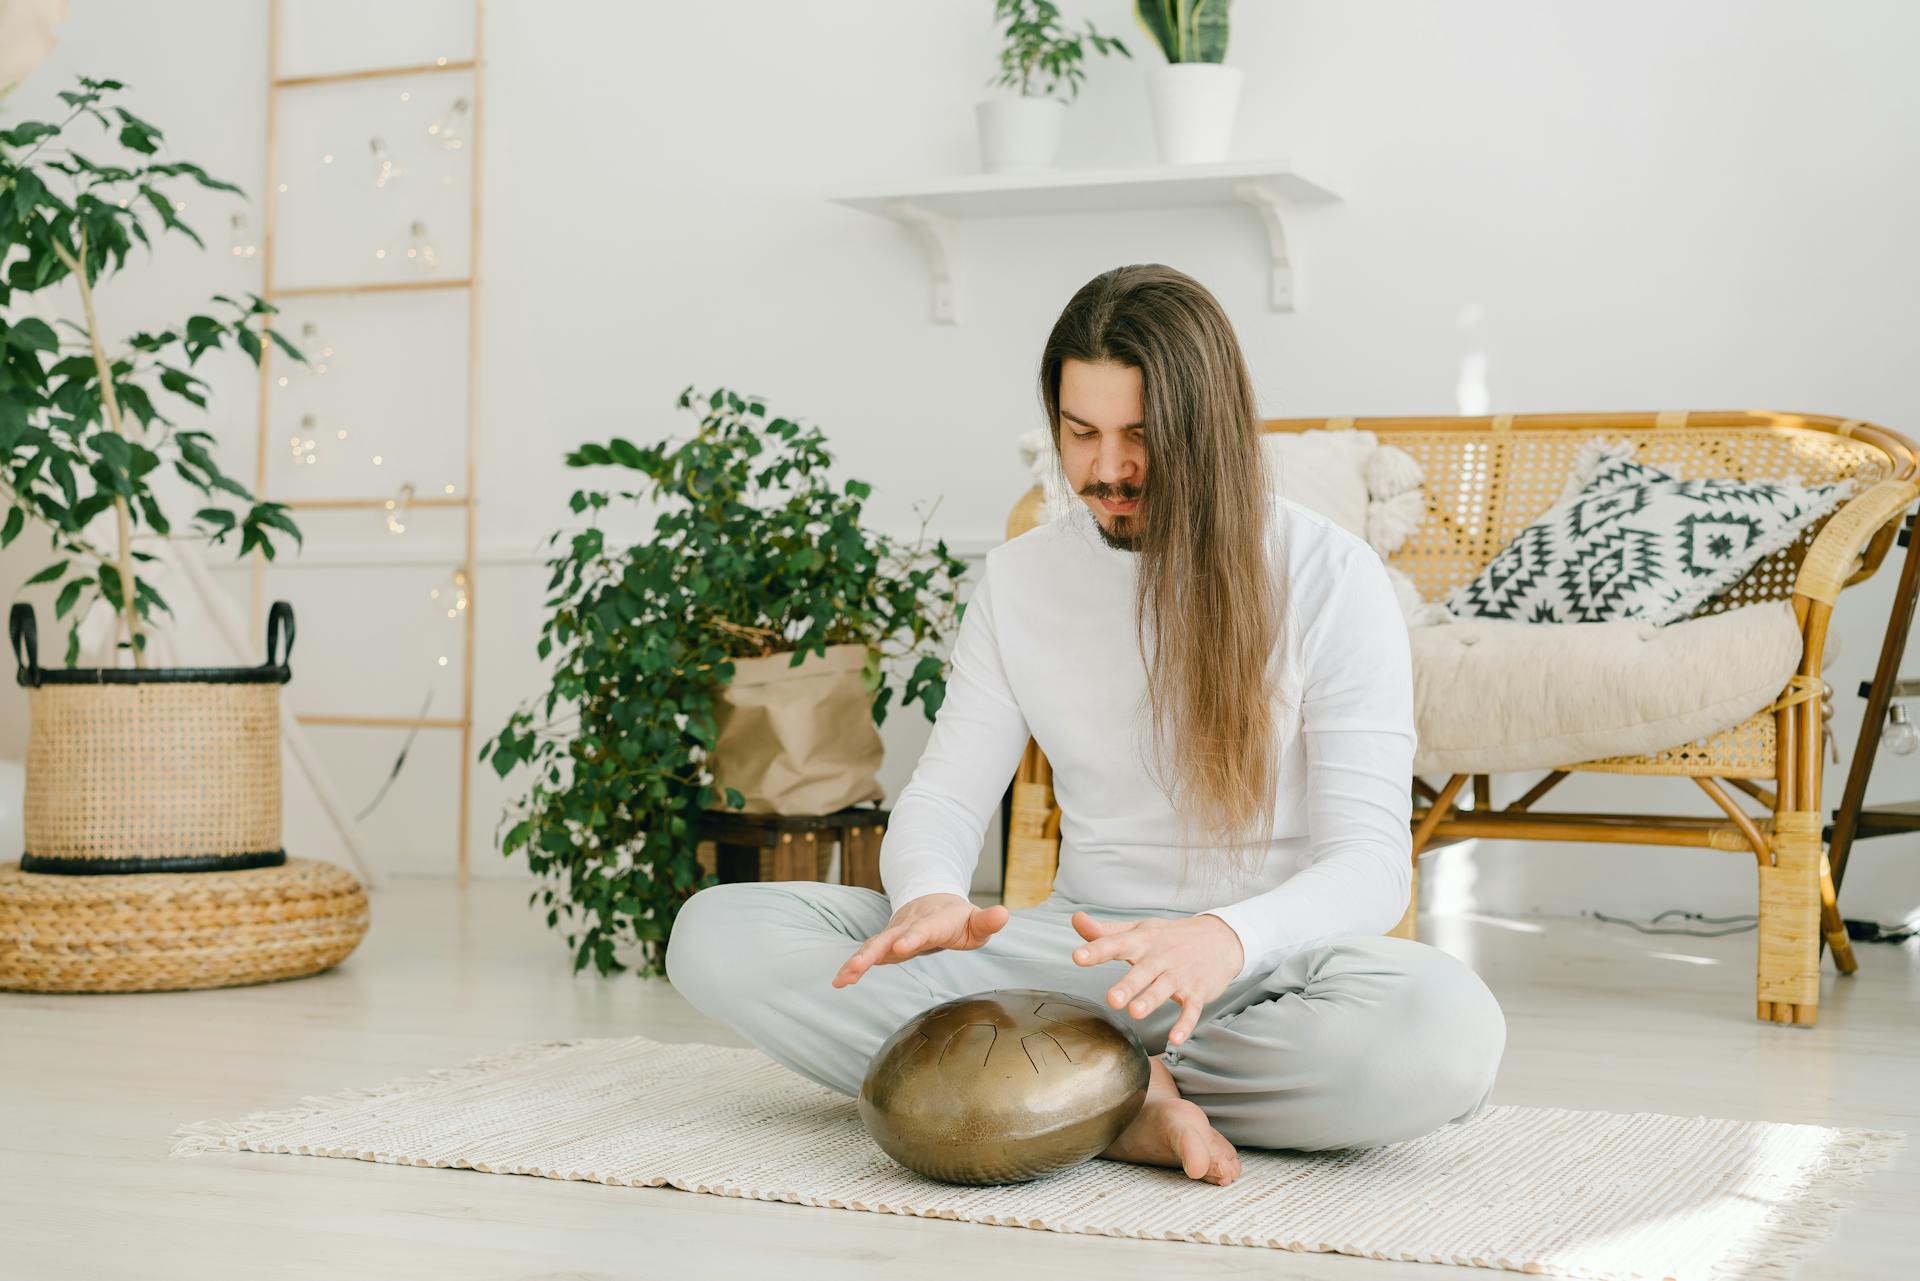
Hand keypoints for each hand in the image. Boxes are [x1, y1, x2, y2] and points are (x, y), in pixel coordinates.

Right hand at [833, 893, 1009, 987]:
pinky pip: (868, 953)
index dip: (913, 937)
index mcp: (934, 921)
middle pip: (889, 938)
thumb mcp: (976, 921)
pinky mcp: (885, 942)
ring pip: (873, 945)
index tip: (903, 947)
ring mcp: (894, 933)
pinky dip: (853, 965)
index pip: (923, 930)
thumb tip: (1004, 914)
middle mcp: (909, 925)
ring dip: (857, 960)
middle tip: (858, 966)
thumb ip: (987, 921)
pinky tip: (839, 981)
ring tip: (842, 978)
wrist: (933, 900)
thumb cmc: (958, 918)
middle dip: (873, 951)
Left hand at [1070, 911, 1243, 1046]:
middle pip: (1142, 971)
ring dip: (1151, 1000)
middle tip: (1111, 999)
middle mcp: (1160, 957)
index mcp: (1142, 941)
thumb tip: (1076, 920)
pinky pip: (1191, 1009)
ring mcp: (1180, 975)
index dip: (1096, 949)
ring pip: (1164, 989)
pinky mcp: (1197, 991)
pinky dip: (1185, 1024)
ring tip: (1135, 1013)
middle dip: (1128, 985)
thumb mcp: (1139, 930)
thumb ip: (1106, 932)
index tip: (1078, 957)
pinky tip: (1175, 1039)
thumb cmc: (1169, 937)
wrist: (1219, 939)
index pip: (1116, 943)